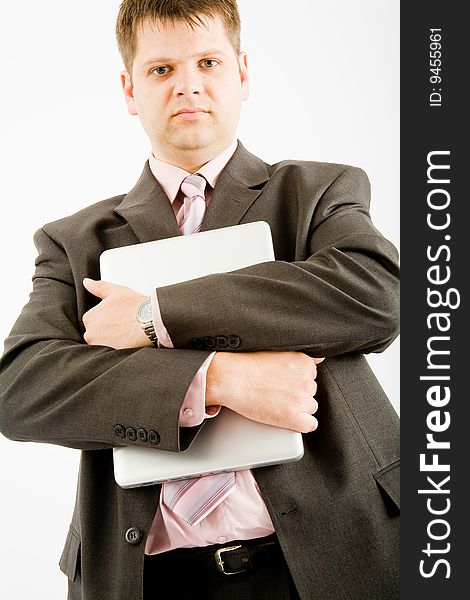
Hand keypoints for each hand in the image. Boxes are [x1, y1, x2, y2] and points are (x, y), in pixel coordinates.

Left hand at [82, 278, 150, 348]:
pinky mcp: (110, 355)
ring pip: (104, 343)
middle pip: (97, 333)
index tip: (118, 318)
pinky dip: (118, 348)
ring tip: (126, 334)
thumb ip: (99, 287)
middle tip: (123, 326)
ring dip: (112, 340)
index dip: (107, 319)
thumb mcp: (116, 291)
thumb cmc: (135, 306)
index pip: (93, 320)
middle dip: (108, 331)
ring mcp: (100, 346)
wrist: (151, 321)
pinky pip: (111, 352)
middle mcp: (91, 333)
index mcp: (90, 317)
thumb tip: (87, 282)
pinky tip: (128, 342)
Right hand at [206, 351, 323, 432]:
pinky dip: (300, 423)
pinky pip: (310, 424)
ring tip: (277, 403)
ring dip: (297, 407)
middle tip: (277, 392)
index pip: (312, 377)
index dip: (297, 381)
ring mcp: (300, 399)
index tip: (283, 382)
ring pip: (310, 408)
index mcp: (304, 363)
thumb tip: (320, 358)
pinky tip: (288, 418)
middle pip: (311, 393)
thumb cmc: (248, 364)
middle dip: (297, 394)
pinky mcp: (292, 416)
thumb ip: (302, 357)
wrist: (231, 378)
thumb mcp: (278, 351)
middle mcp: (306, 380)